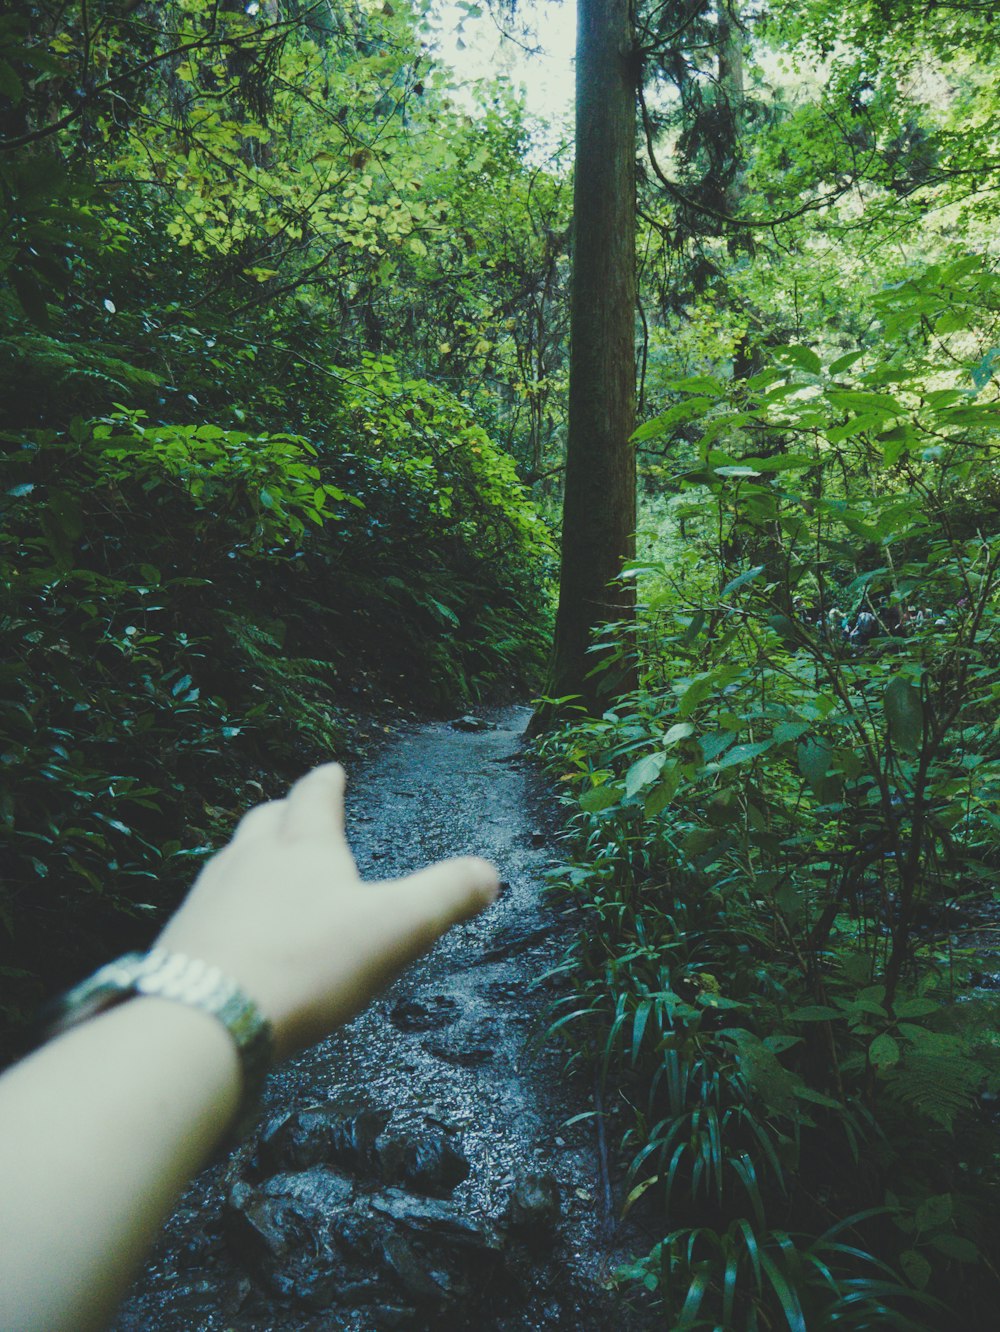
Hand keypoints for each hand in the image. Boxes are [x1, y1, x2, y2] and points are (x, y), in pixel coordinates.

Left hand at [155, 763, 498, 1059]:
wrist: (205, 1020)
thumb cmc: (308, 965)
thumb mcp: (395, 930)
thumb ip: (444, 897)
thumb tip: (489, 872)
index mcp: (303, 847)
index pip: (315, 797)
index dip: (326, 782)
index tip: (331, 770)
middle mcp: (250, 860)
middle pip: (266, 820)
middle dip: (285, 812)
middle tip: (297, 813)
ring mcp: (209, 898)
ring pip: (232, 860)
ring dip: (252, 856)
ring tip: (266, 867)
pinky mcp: (181, 940)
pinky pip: (209, 907)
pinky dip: (228, 906)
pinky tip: (235, 931)